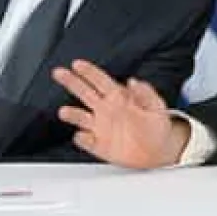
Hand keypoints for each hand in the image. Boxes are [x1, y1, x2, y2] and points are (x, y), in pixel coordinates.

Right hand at [53, 59, 189, 167]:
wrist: (157, 151)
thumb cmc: (157, 126)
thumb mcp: (157, 107)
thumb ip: (146, 94)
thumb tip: (134, 81)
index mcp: (119, 97)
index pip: (101, 80)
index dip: (89, 72)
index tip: (77, 64)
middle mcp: (106, 110)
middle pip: (84, 93)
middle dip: (71, 82)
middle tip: (59, 73)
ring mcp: (100, 127)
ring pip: (80, 117)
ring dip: (72, 114)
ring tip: (64, 111)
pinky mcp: (99, 145)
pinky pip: (86, 141)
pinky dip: (82, 139)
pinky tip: (81, 136)